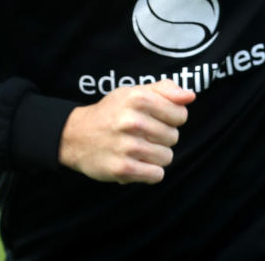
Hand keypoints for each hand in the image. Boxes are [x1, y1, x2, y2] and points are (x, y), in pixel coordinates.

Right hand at [59, 80, 195, 183]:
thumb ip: (165, 90)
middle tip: (143, 135)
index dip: (172, 119)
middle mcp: (132, 121)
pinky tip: (137, 163)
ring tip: (139, 149)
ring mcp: (127, 146)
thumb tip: (190, 96)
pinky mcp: (122, 169)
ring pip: (167, 157)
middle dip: (162, 137)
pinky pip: (156, 175)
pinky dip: (150, 172)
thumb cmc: (111, 113)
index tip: (157, 120)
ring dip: (156, 156)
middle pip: (174, 137)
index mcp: (138, 98)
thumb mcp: (134, 93)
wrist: (75, 136)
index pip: (180, 115)